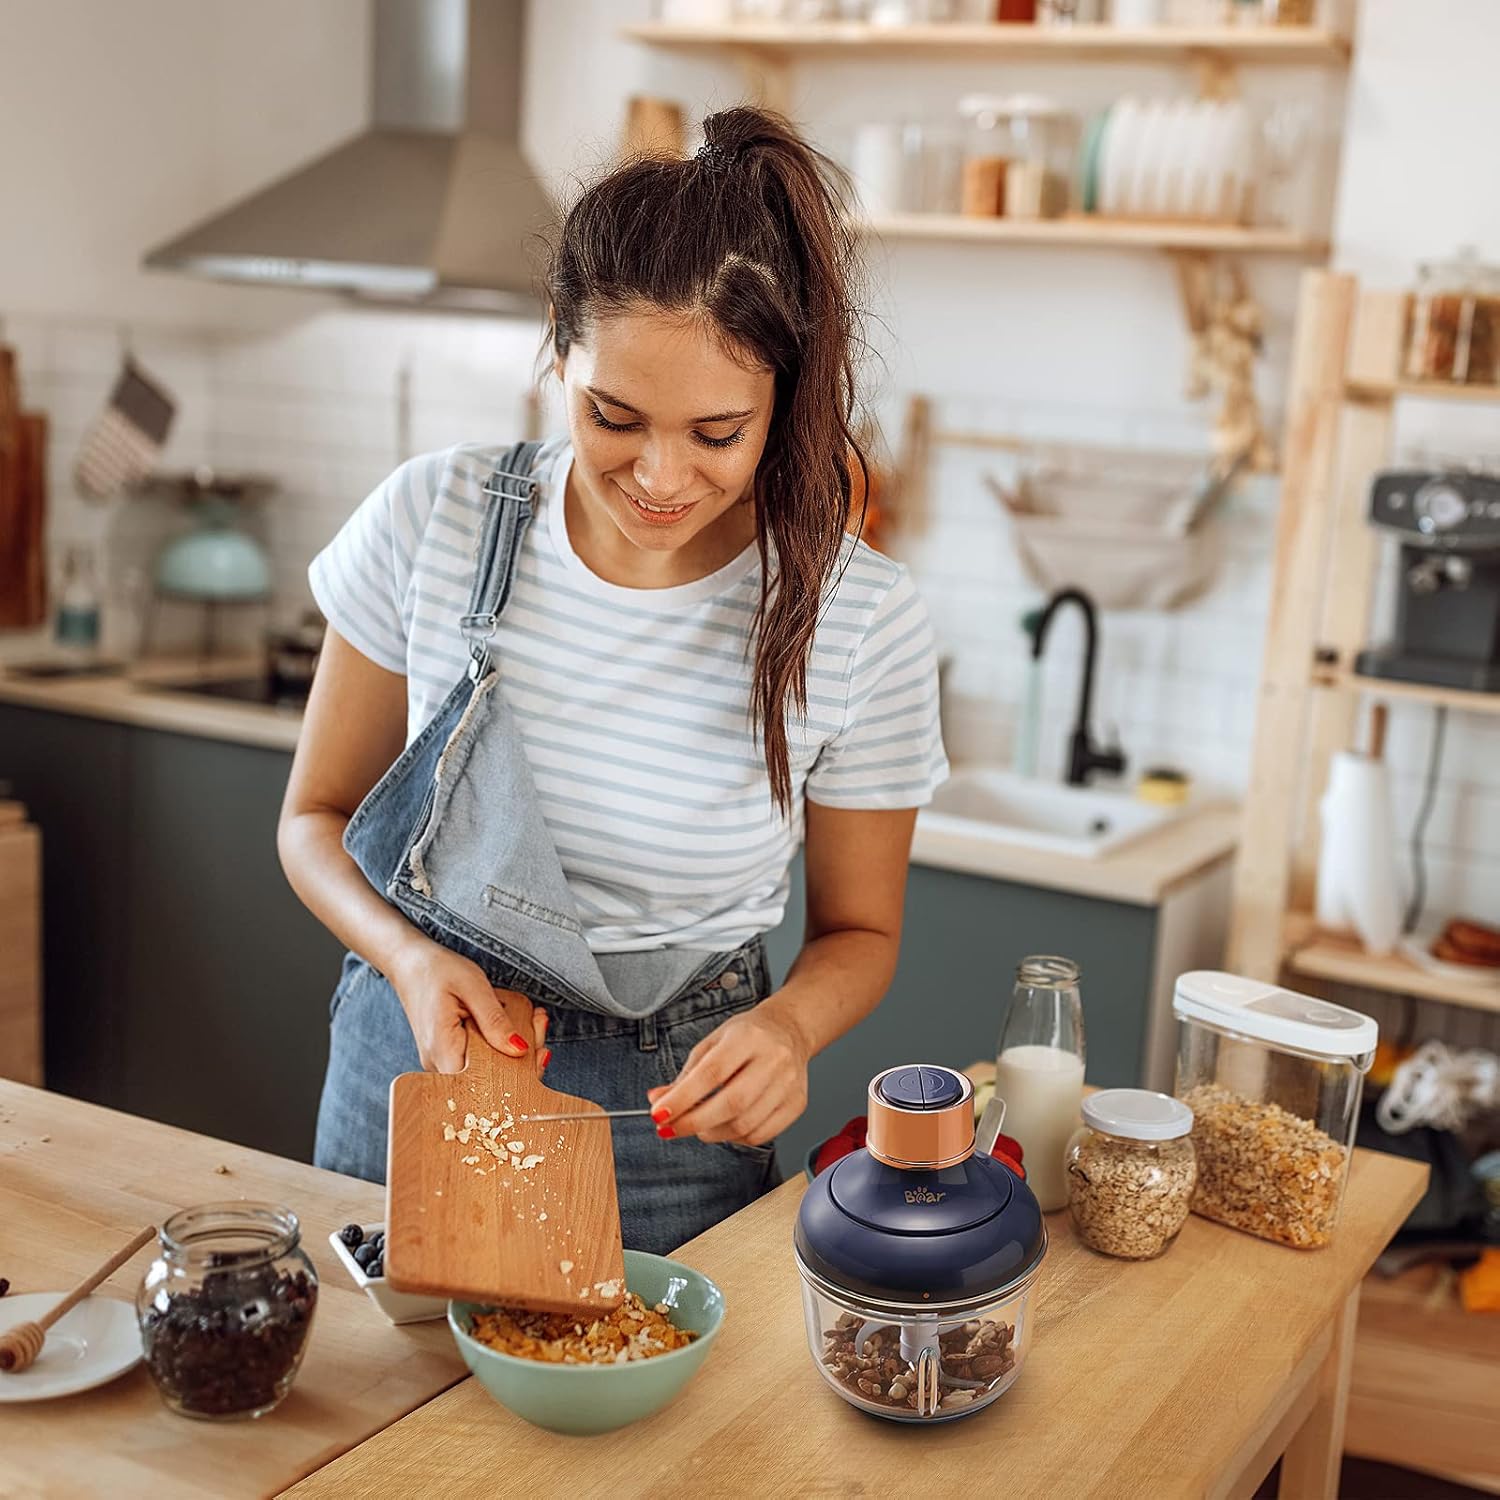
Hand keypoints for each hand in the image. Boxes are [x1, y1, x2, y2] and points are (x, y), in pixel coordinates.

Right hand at [388, 938, 549, 1075]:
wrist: (410, 964)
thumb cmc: (437, 971)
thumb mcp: (473, 987)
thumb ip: (495, 1020)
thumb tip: (520, 1050)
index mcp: (442, 1049)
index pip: (479, 1085)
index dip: (513, 1076)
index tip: (537, 1053)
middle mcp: (438, 1063)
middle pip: (488, 1079)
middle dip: (523, 1057)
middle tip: (540, 1024)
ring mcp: (442, 1061)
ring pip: (487, 1069)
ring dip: (515, 1048)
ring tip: (534, 1018)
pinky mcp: (449, 1055)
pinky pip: (480, 1058)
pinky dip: (501, 1043)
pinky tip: (517, 1024)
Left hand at [648, 1005, 808, 1146]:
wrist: (789, 1030)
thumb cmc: (748, 1036)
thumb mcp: (712, 1044)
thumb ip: (685, 1076)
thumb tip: (658, 1101)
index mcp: (748, 1037)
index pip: (711, 1073)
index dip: (682, 1098)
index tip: (659, 1114)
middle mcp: (773, 1059)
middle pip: (731, 1103)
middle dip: (693, 1122)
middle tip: (671, 1129)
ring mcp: (789, 1084)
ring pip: (745, 1125)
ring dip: (712, 1133)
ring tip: (699, 1125)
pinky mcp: (797, 1104)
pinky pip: (761, 1135)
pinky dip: (735, 1138)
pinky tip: (726, 1126)